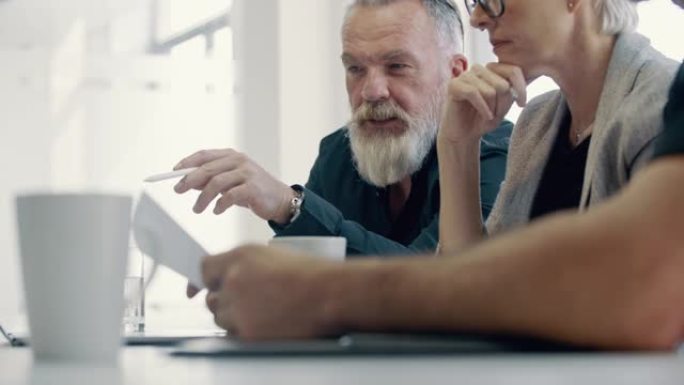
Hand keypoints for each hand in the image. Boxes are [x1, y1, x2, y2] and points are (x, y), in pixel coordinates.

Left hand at [173, 149, 294, 222]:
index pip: (205, 155)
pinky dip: (219, 204)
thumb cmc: (254, 191)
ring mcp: (247, 173)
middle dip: (189, 180)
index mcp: (232, 156)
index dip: (187, 162)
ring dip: (202, 197)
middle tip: (178, 190)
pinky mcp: (252, 187)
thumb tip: (188, 182)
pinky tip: (216, 210)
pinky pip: (229, 196)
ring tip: (197, 209)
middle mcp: (239, 161)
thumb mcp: (230, 183)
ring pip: (216, 182)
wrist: (280, 200)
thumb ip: (211, 180)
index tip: (174, 172)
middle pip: (207, 168)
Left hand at [199, 245, 339, 339]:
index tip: (202, 286)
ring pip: (221, 317)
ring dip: (234, 317)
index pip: (205, 268)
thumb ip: (245, 265)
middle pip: (211, 297)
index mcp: (240, 257)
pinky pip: (234, 334)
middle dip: (225, 300)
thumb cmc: (311, 274)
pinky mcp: (246, 332)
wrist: (329, 294)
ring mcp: (239, 308)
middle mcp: (234, 280)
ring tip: (262, 312)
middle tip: (247, 302)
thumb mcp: (272, 256)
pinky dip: (245, 331)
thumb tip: (229, 276)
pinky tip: (266, 323)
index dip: (207, 279)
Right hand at [439, 63, 526, 144]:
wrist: (463, 135)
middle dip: (502, 104)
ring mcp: (465, 76)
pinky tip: (485, 116)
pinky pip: (473, 93)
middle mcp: (479, 70)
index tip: (521, 105)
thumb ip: (511, 93)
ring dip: (491, 108)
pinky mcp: (454, 85)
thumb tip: (515, 86)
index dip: (521, 88)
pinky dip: (482, 108)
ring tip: (487, 116)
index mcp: (492, 71)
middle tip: (495, 115)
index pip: (513, 70)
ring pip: (489, 91)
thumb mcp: (503, 107)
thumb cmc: (483, 120)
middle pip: (502, 84)